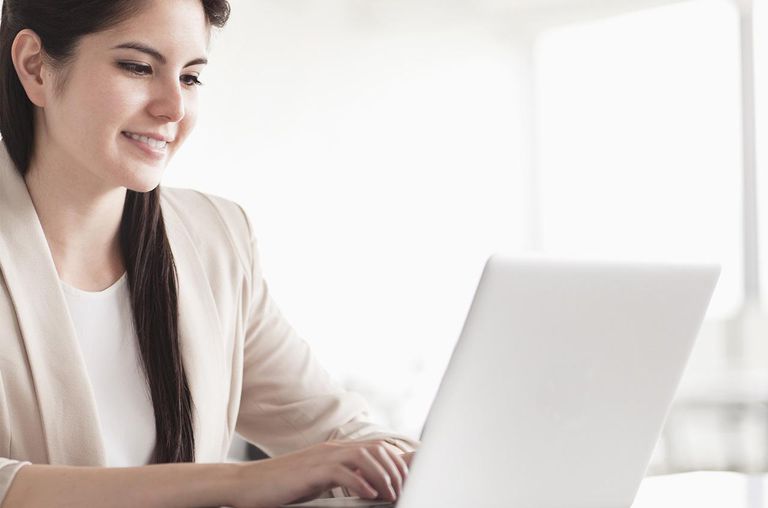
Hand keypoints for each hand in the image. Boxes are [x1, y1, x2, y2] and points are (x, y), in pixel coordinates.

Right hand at [230, 439, 409, 507]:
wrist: (248, 484)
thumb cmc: (284, 486)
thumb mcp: (319, 479)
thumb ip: (342, 477)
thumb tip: (368, 488)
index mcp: (336, 450)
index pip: (376, 448)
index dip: (396, 462)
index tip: (408, 479)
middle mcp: (333, 449)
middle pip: (376, 450)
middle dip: (395, 469)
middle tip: (403, 490)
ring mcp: (322, 457)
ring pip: (365, 457)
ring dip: (382, 476)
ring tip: (391, 494)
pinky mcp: (312, 471)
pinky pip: (343, 472)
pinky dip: (360, 483)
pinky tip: (369, 495)